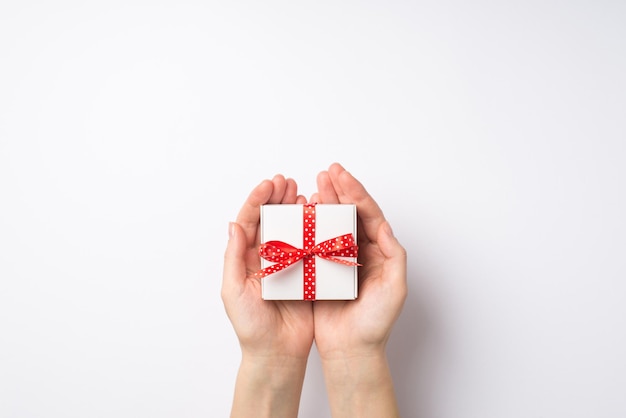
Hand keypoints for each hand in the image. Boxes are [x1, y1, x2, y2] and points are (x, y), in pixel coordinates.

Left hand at [222, 175, 312, 417]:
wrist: (277, 352)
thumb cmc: (251, 327)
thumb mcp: (233, 291)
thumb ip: (233, 258)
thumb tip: (233, 225)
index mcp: (246, 260)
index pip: (250, 223)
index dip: (257, 202)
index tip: (268, 185)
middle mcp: (266, 259)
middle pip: (271, 221)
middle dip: (277, 199)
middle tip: (287, 182)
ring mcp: (287, 266)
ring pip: (291, 230)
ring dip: (295, 210)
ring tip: (302, 193)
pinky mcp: (306, 275)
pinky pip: (309, 248)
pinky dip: (313, 230)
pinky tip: (317, 217)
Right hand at [310, 162, 406, 416]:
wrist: (353, 350)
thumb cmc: (377, 323)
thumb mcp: (395, 289)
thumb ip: (395, 256)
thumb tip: (386, 226)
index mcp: (380, 251)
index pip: (368, 215)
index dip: (355, 193)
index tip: (341, 176)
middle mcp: (360, 251)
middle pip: (350, 213)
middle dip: (339, 190)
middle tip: (327, 172)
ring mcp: (340, 259)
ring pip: (332, 224)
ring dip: (324, 203)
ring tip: (314, 185)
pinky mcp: (323, 270)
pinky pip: (315, 243)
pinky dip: (310, 226)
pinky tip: (303, 214)